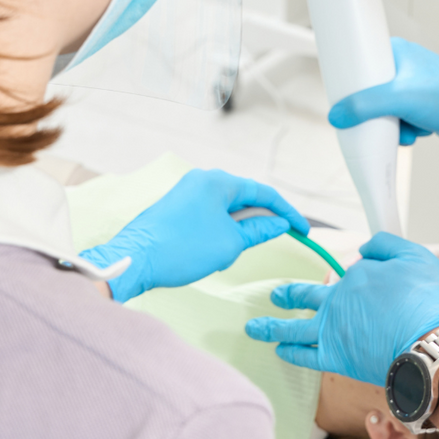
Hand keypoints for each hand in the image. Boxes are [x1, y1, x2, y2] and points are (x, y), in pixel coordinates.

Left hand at [83, 169, 308, 302]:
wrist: (136, 259)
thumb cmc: (183, 249)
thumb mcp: (230, 243)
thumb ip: (258, 230)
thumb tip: (278, 223)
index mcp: (218, 181)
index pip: (263, 193)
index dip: (286, 212)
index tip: (301, 230)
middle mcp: (201, 179)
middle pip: (244, 197)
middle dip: (262, 219)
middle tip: (276, 239)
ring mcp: (186, 191)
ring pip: (226, 207)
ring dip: (239, 227)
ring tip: (237, 250)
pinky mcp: (176, 206)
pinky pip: (209, 213)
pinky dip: (222, 228)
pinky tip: (218, 249)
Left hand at [244, 233, 438, 386]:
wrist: (432, 343)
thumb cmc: (429, 302)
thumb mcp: (415, 255)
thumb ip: (385, 245)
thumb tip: (362, 249)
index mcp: (357, 275)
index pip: (350, 273)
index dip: (361, 277)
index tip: (371, 283)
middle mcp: (338, 300)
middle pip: (306, 294)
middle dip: (289, 294)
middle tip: (275, 295)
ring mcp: (332, 330)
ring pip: (293, 326)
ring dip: (271, 325)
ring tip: (254, 326)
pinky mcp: (335, 358)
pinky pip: (304, 354)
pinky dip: (290, 352)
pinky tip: (279, 350)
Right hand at [327, 38, 438, 152]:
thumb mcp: (401, 98)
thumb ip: (365, 106)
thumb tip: (339, 114)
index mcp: (397, 53)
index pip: (360, 62)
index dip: (350, 81)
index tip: (340, 93)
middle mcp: (404, 69)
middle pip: (369, 92)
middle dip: (374, 112)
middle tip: (379, 116)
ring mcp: (412, 90)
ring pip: (383, 111)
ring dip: (392, 125)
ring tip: (407, 125)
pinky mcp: (420, 109)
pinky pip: (399, 122)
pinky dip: (405, 131)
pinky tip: (417, 131)